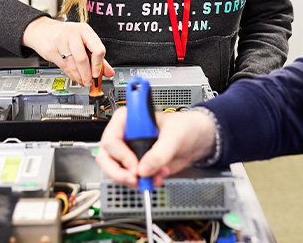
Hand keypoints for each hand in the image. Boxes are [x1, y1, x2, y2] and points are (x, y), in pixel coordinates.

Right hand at [22, 16, 113, 86]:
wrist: (42, 30)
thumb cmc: (65, 35)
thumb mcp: (83, 40)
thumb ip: (97, 56)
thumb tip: (109, 72)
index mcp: (84, 30)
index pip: (97, 49)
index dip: (99, 65)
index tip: (97, 74)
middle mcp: (72, 33)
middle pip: (83, 58)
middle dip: (87, 74)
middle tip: (89, 82)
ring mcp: (60, 41)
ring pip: (72, 64)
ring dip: (79, 76)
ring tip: (82, 81)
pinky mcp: (51, 49)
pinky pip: (63, 66)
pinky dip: (71, 75)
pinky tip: (74, 76)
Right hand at [96, 108, 216, 187]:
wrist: (195, 140)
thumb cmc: (184, 127)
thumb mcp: (174, 137)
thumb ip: (160, 153)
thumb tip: (143, 169)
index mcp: (128, 119)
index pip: (111, 138)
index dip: (120, 155)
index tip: (135, 166)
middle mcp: (124, 135)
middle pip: (106, 157)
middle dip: (119, 173)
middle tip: (135, 180)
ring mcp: (128, 151)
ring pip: (115, 171)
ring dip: (133, 180)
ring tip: (152, 179)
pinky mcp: (136, 164)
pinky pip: (130, 178)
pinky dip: (142, 183)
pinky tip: (156, 178)